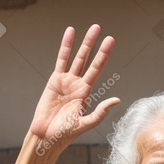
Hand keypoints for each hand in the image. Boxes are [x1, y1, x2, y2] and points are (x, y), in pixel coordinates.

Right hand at [30, 24, 119, 151]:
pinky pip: (61, 59)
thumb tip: (116, 100)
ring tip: (91, 29)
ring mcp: (66, 81)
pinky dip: (65, 46)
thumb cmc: (65, 133)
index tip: (109, 42)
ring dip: (83, 43)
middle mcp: (78, 85)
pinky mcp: (54, 80)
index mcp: (86, 94)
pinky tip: (70, 33)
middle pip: (88, 60)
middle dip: (95, 45)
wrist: (46, 135)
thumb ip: (100, 112)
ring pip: (76, 57)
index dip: (103, 56)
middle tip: (100, 29)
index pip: (97, 70)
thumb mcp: (85, 123)